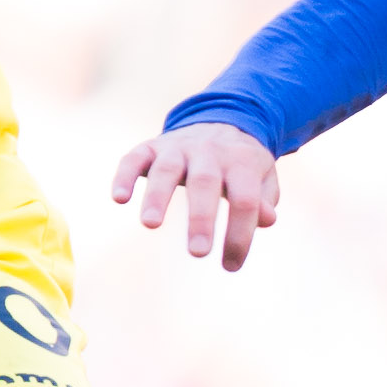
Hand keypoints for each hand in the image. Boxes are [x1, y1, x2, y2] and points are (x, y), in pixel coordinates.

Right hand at [111, 123, 282, 267]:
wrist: (219, 120)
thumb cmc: (241, 164)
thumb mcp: (262, 178)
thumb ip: (264, 200)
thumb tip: (267, 219)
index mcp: (241, 163)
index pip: (245, 200)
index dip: (240, 235)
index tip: (231, 266)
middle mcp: (209, 153)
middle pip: (205, 183)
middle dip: (201, 218)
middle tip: (198, 253)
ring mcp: (177, 148)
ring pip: (167, 169)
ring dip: (157, 196)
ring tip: (150, 224)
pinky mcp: (150, 147)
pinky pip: (135, 158)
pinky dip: (124, 176)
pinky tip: (119, 198)